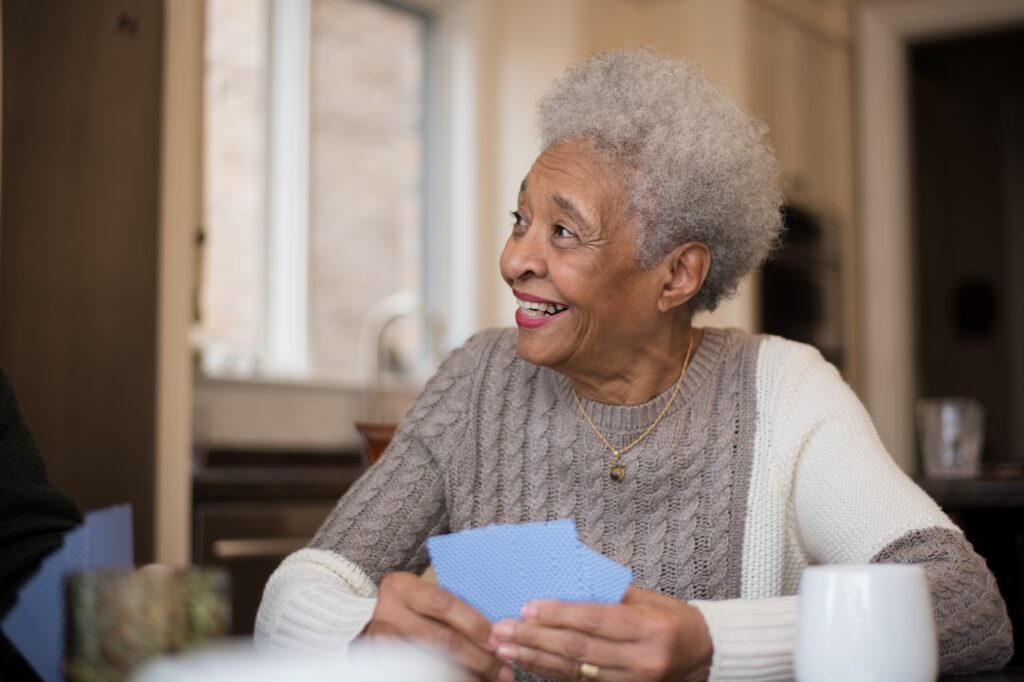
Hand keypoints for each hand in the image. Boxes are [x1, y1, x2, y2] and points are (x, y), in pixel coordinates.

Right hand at [363, 572, 513, 681]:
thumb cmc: (405, 605)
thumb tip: (494, 631)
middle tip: (503, 668)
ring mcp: (383, 642)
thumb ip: (450, 608)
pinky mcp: (383, 664)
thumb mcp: (421, 594)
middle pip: (441, 639)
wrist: (365, 618)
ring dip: (468, 674)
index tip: (497, 639)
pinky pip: (421, 674)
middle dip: (478, 657)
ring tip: (491, 678)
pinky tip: (469, 681)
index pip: (442, 604)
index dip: (473, 623)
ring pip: (433, 663)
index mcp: (402, 588)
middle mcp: (389, 614)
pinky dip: (449, 678)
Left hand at [489, 587, 711, 680]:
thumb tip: (564, 580)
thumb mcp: (648, 598)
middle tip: (502, 631)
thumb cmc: (674, 619)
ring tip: (505, 650)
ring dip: (535, 660)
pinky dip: (552, 673)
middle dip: (534, 639)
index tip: (526, 608)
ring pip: (574, 672)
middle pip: (578, 649)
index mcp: (649, 628)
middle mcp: (641, 660)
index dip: (557, 615)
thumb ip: (608, 592)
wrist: (706, 654)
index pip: (593, 620)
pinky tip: (529, 664)